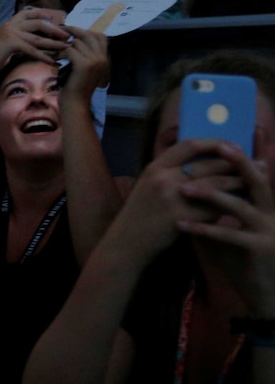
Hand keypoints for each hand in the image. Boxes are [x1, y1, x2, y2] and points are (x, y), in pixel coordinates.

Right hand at [0, 7, 70, 79]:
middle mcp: (11, 25)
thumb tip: (31, 42)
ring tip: (65, 48)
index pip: (29, 13)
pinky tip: (52, 61)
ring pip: (38, 37)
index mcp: (9, 23)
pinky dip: (43, 55)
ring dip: (53, 43)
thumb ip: (18, 40)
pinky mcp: (11, 43)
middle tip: (67, 35)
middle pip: (38, 23)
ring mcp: (11, 33)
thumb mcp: (6, 45)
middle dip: (54, 29)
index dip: (43, 15)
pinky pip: (32, 49)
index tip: (55, 21)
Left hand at [57, 25, 108, 100]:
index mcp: (105, 59)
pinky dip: (61, 53)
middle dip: (74, 31)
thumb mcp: (85, 69)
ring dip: (64, 45)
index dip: (86, 31)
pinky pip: (70, 50)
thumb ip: (86, 55)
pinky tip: (56, 59)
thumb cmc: (77, 87)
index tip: (73, 31)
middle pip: (90, 35)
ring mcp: (95, 61)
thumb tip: (76, 40)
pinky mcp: (84, 64)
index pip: (100, 36)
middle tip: (61, 30)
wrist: (76, 103)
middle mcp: (102, 58)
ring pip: (77, 42)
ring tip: (56, 49)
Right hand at [113, 139, 249, 264]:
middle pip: (208, 163)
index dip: (215, 142)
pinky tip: (241, 205)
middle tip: (257, 163)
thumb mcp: (148, 185)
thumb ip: (170, 172)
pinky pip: (214, 209)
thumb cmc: (140, 214)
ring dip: (240, 182)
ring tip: (257, 182)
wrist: (127, 241)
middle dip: (237, 162)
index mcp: (155, 166)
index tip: (233, 145)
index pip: (190, 144)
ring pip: (216, 184)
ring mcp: (172, 197)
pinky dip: (229, 206)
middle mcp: (163, 178)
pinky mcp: (181, 217)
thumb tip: (202, 163)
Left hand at [176, 144, 274, 315]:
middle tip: (215, 148)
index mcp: (267, 209)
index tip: (219, 141)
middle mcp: (273, 216)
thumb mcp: (227, 234)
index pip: (255, 177)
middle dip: (237, 163)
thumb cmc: (244, 264)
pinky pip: (229, 235)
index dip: (241, 158)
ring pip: (241, 206)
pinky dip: (204, 228)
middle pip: (258, 182)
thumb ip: (213, 214)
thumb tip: (186, 192)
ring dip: (211, 195)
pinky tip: (182, 225)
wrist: (264, 298)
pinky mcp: (261, 249)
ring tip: (184, 189)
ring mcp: (270, 232)